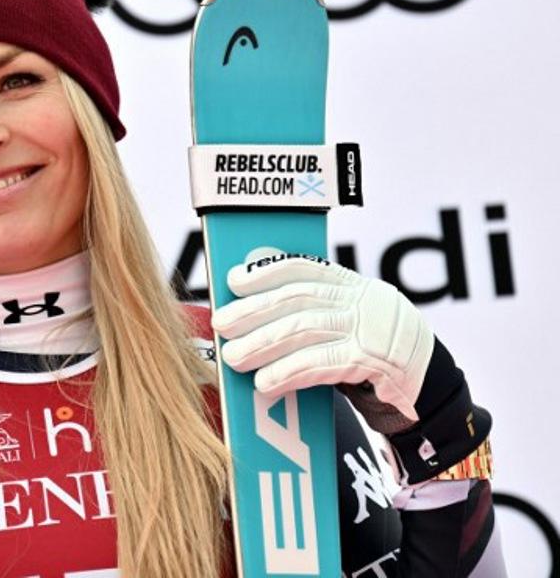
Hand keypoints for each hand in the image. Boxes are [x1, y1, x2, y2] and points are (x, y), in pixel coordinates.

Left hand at [212, 247, 434, 422]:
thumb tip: (256, 317)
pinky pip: (321, 364)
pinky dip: (288, 373)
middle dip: (252, 311)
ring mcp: (367, 330)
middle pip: (295, 299)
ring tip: (233, 358)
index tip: (233, 281)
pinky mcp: (371, 362)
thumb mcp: (353, 320)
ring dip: (262, 344)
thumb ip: (317, 313)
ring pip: (303, 329)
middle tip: (221, 325)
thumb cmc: (380, 353)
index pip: (302, 268)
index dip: (264, 272)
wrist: (433, 387)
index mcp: (352, 285)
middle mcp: (360, 300)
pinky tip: (265, 383)